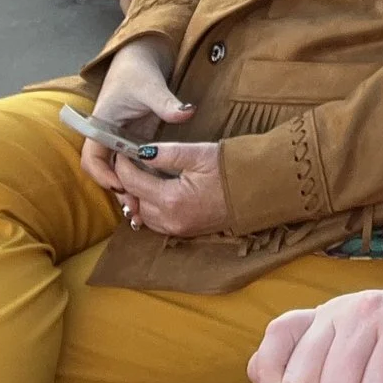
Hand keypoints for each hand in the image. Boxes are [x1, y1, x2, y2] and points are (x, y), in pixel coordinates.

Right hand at [76, 40, 190, 196]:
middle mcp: (106, 136)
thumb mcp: (151, 86)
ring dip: (129, 190)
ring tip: (143, 212)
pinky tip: (153, 196)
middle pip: (104, 171)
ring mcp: (120, 140)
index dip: (103, 174)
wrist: (140, 59)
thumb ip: (167, 102)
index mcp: (101, 124)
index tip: (121, 185)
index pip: (92, 157)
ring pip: (119, 172)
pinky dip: (140, 181)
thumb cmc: (138, 70)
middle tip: (136, 209)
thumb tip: (187, 112)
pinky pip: (133, 166)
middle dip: (117, 190)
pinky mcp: (134, 142)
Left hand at [112, 140, 229, 236]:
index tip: (122, 151)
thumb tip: (140, 152)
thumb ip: (166, 153)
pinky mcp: (186, 232)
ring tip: (144, 175)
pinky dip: (152, 208)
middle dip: (129, 181)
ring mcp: (179, 229)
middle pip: (135, 201)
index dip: (123, 165)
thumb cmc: (232, 168)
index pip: (132, 182)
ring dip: (139, 197)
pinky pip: (158, 222)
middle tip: (131, 161)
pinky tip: (159, 192)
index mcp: (172, 199)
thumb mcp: (199, 153)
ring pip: (144, 215)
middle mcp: (171, 220)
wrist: (260, 189)